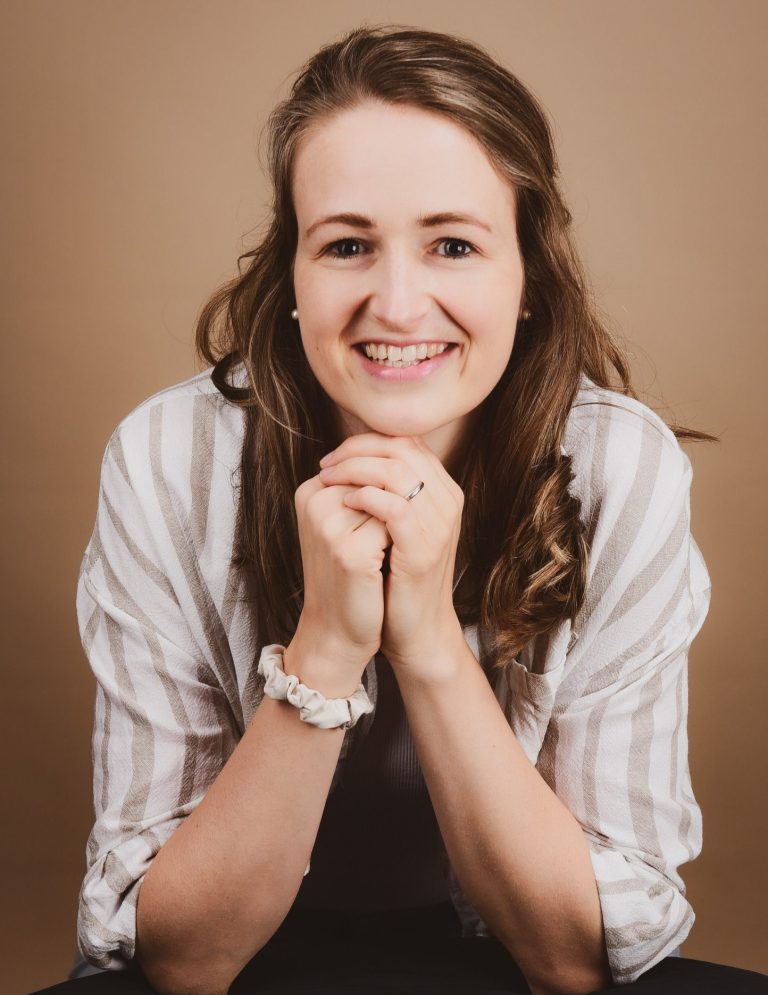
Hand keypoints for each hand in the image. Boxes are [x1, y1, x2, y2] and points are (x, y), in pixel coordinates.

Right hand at [293, 471, 390, 679]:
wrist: (337, 631)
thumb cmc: (349, 576)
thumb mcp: (347, 524)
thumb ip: (364, 487)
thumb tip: (406, 449)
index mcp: (310, 490)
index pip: (368, 461)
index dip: (391, 487)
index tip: (383, 521)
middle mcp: (314, 501)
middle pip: (381, 476)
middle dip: (398, 502)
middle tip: (388, 539)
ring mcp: (329, 525)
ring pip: (391, 497)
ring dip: (403, 520)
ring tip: (385, 551)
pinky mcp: (348, 551)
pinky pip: (395, 525)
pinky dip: (402, 540)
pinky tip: (390, 563)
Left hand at [318, 433, 464, 678]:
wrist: (416, 629)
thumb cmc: (399, 578)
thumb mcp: (396, 528)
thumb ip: (388, 492)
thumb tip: (351, 459)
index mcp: (443, 491)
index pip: (405, 442)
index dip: (365, 442)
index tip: (333, 456)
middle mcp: (448, 501)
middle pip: (401, 448)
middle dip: (356, 450)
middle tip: (326, 465)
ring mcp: (439, 524)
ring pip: (397, 471)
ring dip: (355, 469)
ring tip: (330, 481)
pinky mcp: (423, 549)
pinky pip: (394, 507)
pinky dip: (366, 498)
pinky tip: (346, 504)